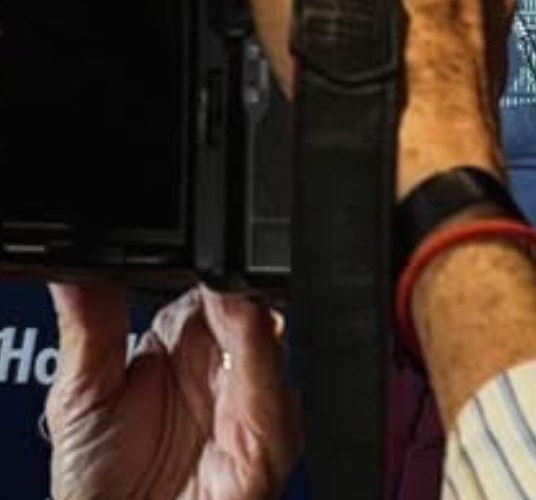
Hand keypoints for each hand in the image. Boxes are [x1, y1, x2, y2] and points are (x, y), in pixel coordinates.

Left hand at [47, 284, 298, 499]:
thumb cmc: (99, 488)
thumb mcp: (80, 396)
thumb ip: (89, 326)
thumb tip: (76, 264)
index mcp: (187, 344)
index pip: (210, 286)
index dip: (206, 265)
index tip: (193, 247)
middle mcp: (226, 368)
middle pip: (247, 305)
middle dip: (234, 285)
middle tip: (214, 263)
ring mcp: (251, 402)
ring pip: (267, 341)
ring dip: (252, 317)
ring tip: (231, 294)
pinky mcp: (269, 441)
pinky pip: (272, 395)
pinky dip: (265, 363)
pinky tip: (254, 333)